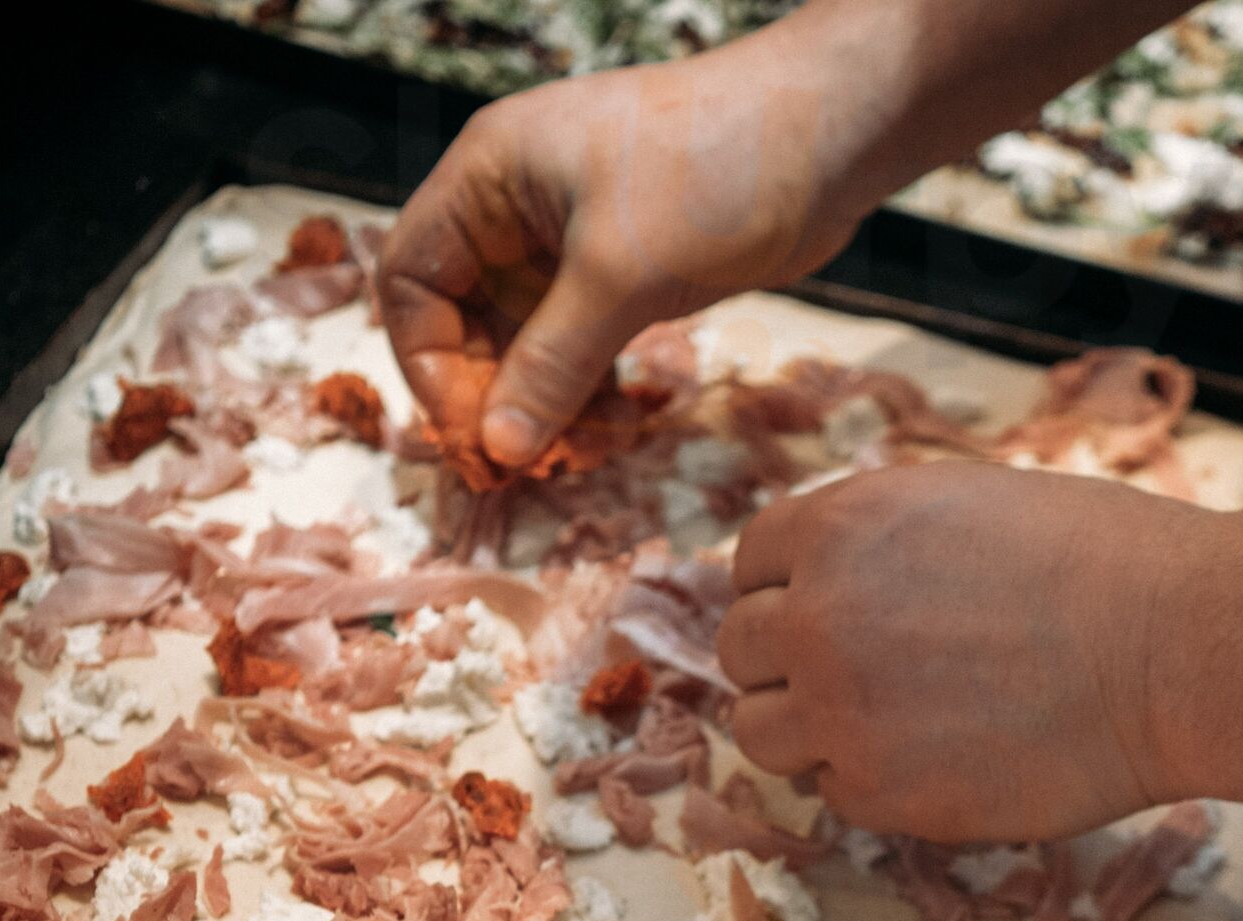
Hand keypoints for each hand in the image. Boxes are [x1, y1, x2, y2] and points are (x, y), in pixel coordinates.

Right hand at [375, 42, 879, 468]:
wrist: (832, 133)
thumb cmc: (716, 170)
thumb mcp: (621, 276)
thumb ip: (551, 366)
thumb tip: (499, 448)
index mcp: (488, 177)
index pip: (410, 280)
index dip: (428, 365)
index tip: (472, 434)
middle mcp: (516, 205)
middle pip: (461, 320)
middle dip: (489, 396)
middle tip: (524, 466)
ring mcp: (569, 237)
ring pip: (522, 340)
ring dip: (539, 403)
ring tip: (574, 456)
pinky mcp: (622, 267)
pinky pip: (575, 342)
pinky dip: (583, 389)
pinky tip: (609, 427)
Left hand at [721, 460, 1208, 841]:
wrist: (1174, 649)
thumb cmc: (1104, 561)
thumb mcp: (966, 504)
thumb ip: (879, 541)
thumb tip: (827, 580)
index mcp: (840, 527)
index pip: (751, 564)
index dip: (786, 590)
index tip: (822, 613)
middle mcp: (819, 616)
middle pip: (741, 651)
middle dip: (787, 662)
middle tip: (855, 676)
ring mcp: (840, 712)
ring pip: (760, 732)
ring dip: (808, 730)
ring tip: (887, 724)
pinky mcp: (879, 793)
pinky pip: (832, 793)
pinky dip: (869, 783)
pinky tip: (941, 758)